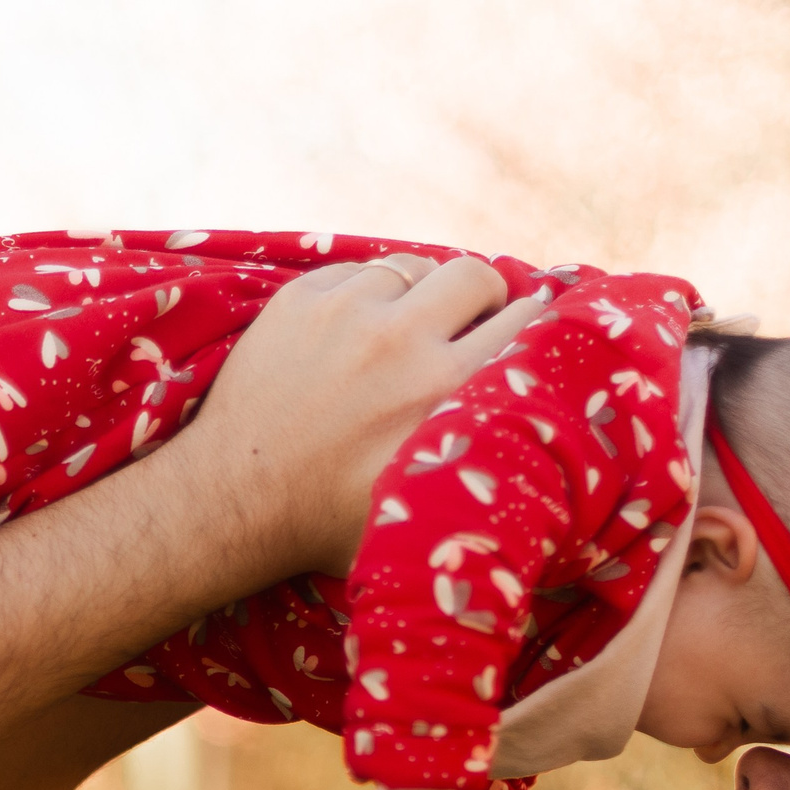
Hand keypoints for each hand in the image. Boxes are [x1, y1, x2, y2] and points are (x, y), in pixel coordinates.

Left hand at [182, 255, 546, 578]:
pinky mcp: (300, 298)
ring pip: (415, 267)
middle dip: (483, 300)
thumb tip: (554, 459)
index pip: (526, 324)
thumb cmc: (334, 522)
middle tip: (472, 326)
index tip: (528, 335)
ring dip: (421, 294)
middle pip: (478, 277)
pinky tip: (357, 334)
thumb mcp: (430, 513)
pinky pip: (358, 271)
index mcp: (447, 393)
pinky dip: (366, 295)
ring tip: (410, 329)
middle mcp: (404, 340)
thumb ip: (491, 473)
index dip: (534, 326)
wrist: (235, 499)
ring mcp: (347, 311)